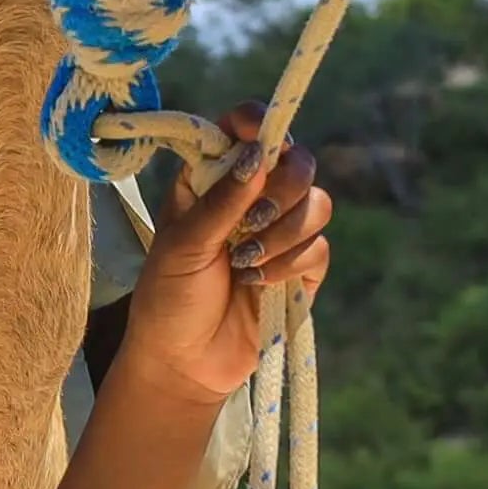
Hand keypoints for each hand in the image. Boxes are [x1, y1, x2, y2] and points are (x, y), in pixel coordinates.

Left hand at [116, 105, 332, 409]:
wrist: (183, 363)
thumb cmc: (168, 298)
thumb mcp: (184, 245)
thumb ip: (221, 201)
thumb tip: (256, 154)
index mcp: (212, 179)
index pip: (246, 128)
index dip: (259, 124)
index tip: (260, 142)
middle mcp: (250, 197)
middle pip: (298, 162)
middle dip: (282, 190)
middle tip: (250, 222)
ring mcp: (279, 232)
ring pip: (317, 204)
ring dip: (283, 234)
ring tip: (244, 263)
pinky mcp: (301, 269)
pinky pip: (319, 247)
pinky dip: (291, 265)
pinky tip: (257, 284)